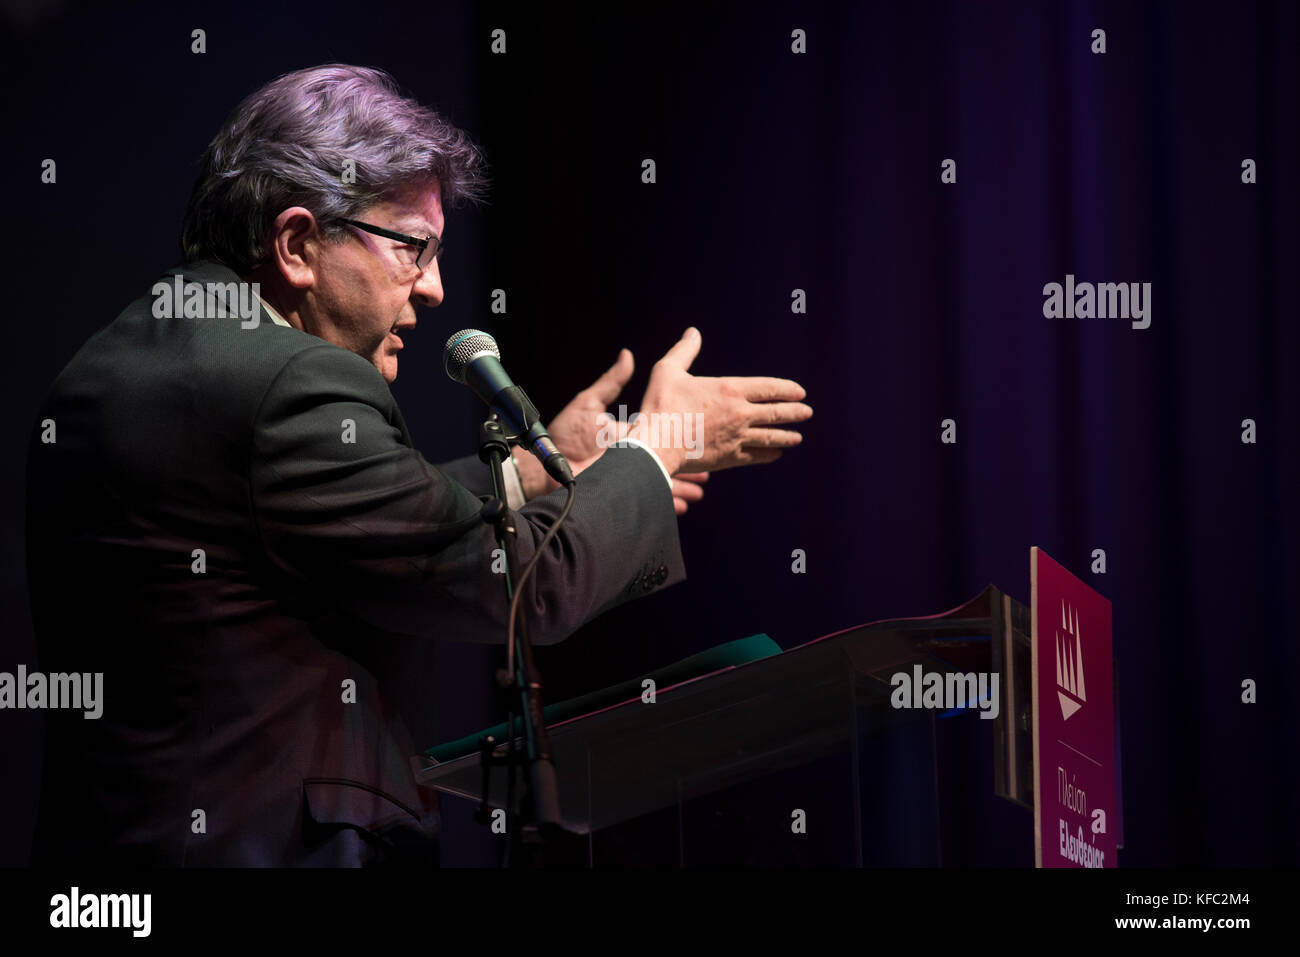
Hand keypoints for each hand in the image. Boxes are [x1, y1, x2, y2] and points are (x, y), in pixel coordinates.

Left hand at [514, 348, 712, 513]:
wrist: (541, 466)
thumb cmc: (562, 434)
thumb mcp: (589, 404)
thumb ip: (611, 382)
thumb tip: (628, 355)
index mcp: (628, 436)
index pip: (660, 436)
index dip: (679, 438)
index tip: (698, 439)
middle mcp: (630, 456)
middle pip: (665, 462)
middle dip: (688, 469)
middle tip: (708, 473)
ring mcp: (625, 476)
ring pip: (659, 481)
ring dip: (680, 487)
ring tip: (698, 493)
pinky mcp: (619, 492)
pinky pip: (645, 497)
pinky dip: (664, 500)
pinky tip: (679, 506)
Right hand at [631, 327, 810, 474]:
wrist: (656, 444)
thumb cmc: (660, 405)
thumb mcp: (668, 370)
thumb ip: (684, 351)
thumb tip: (693, 332)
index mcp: (730, 390)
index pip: (769, 388)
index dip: (787, 390)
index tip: (800, 392)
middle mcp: (740, 414)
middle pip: (777, 413)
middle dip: (795, 412)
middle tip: (807, 413)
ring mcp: (737, 437)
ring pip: (771, 436)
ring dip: (787, 436)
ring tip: (798, 437)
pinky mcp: (730, 458)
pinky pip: (756, 455)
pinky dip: (769, 454)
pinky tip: (776, 454)